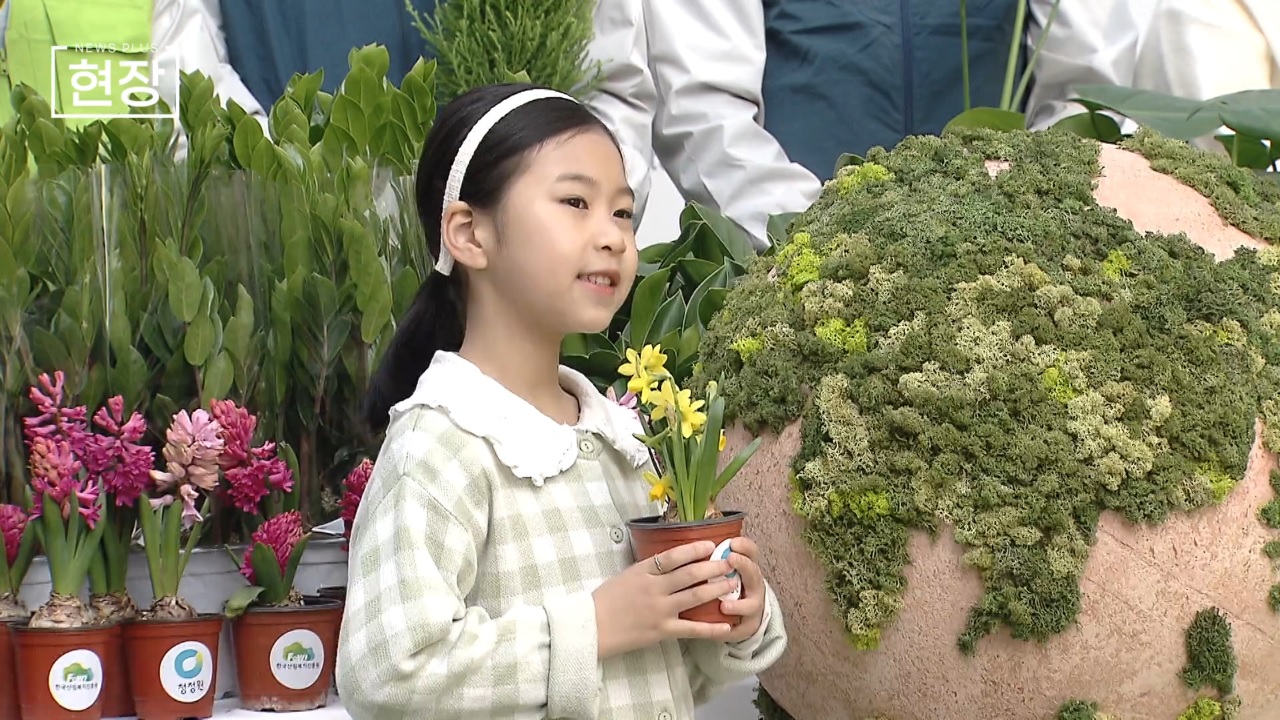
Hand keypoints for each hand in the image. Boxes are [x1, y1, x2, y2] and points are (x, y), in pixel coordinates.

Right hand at [593, 540, 737, 658]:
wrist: (591, 627)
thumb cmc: (604, 601)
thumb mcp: (625, 576)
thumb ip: (647, 570)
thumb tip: (669, 563)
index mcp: (643, 571)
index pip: (673, 556)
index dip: (693, 548)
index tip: (710, 544)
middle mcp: (654, 588)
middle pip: (690, 573)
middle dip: (713, 567)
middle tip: (729, 563)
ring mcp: (660, 609)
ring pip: (695, 596)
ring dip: (716, 589)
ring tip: (733, 583)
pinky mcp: (662, 630)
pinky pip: (691, 628)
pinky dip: (710, 628)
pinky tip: (725, 625)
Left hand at [719, 537, 766, 642]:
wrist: (740, 615)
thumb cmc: (725, 585)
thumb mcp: (720, 568)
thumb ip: (712, 556)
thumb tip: (692, 539)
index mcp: (746, 567)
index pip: (751, 551)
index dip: (744, 546)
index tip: (732, 542)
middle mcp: (753, 585)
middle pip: (754, 574)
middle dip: (744, 566)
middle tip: (731, 560)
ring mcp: (752, 607)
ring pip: (751, 605)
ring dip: (738, 605)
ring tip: (725, 606)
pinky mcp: (745, 627)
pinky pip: (740, 629)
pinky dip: (730, 630)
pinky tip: (720, 631)